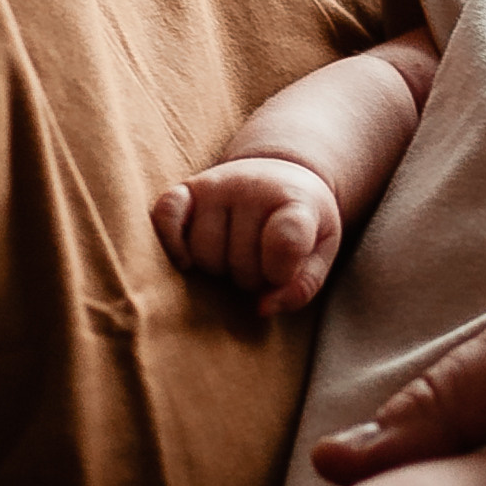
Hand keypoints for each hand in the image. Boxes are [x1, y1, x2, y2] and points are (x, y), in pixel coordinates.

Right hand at [153, 156, 341, 315]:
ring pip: (203, 254)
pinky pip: (164, 215)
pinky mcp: (187, 188)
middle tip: (259, 262)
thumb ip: (301, 287)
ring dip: (217, 267)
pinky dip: (171, 243)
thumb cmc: (300, 225)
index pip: (286, 241)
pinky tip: (188, 260)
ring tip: (234, 253)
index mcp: (297, 201)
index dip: (281, 273)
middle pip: (239, 263)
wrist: (280, 177)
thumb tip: (261, 308)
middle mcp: (252, 187)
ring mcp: (216, 185)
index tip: (282, 275)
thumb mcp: (321, 252)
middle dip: (250, 276)